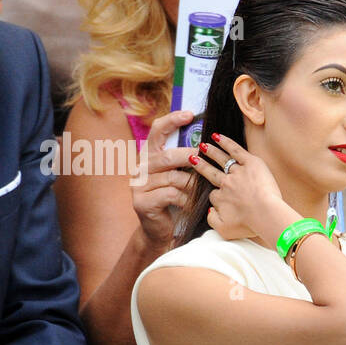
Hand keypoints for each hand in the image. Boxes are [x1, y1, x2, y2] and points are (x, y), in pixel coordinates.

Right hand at [132, 110, 196, 248]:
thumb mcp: (179, 177)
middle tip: (207, 161)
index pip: (157, 131)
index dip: (172, 120)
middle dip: (191, 158)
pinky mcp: (142, 202)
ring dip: (193, 184)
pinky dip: (186, 199)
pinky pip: (171, 195)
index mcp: (150, 156)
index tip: (190, 114)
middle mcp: (141, 167)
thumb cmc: (175, 200)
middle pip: (168, 155)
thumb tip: (207, 142)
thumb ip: (186, 160)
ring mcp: (138, 185)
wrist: (160, 231)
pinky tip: (192, 205)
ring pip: (173, 177)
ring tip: (205, 189)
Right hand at [191, 134, 296, 243]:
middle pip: (210, 172)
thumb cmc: (249, 224)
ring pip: (221, 160)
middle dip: (201, 166)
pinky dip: (226, 143)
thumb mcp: (225, 231)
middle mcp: (226, 184)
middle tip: (193, 159)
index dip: (215, 196)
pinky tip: (217, 137)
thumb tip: (209, 210)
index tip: (217, 197)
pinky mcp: (250, 163)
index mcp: (220, 199)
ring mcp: (237, 172)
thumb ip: (213, 221)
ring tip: (203, 146)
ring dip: (212, 153)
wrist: (266, 214)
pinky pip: (236, 150)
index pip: (213, 195)